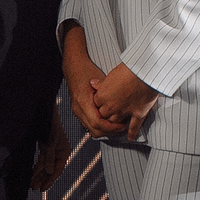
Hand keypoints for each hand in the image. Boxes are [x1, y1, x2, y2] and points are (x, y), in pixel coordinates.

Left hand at [31, 106, 70, 189]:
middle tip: (34, 188)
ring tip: (31, 184)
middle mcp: (59, 152)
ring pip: (45, 166)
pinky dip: (36, 167)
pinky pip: (41, 160)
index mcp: (64, 151)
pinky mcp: (45, 147)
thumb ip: (49, 157)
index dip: (50, 180)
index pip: (58, 169)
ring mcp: (52, 150)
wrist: (44, 112)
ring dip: (38, 175)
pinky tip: (32, 174)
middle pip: (51, 169)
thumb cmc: (49, 125)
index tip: (43, 188)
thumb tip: (49, 172)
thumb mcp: (49, 142)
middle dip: (42, 179)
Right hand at [61, 25, 123, 139]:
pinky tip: (108, 121)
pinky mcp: (78, 112)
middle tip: (122, 128)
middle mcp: (79, 109)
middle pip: (95, 130)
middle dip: (110, 132)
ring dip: (105, 130)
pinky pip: (89, 125)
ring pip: (92, 130)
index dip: (111, 127)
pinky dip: (99, 126)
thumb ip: (111, 94)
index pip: (98, 123)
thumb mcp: (102, 81)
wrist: (73, 68)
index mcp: (84, 102)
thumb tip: (126, 102)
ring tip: (116, 126)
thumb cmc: (87, 71)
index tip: (122, 125)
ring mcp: (77, 111)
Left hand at [92, 63, 159, 141]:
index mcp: (102, 96)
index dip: (99, 105)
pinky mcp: (138, 113)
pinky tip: (130, 138)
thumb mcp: (110, 74)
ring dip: (116, 125)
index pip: (95, 106)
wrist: (144, 72)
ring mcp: (124, 111)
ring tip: (117, 126)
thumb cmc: (127, 70)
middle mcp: (111, 106)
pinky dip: (132, 133)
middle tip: (108, 116)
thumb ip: (101, 83)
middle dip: (105, 117)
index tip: (102, 104)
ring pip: (116, 123)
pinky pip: (133, 126)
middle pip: (104, 117)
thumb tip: (92, 83)